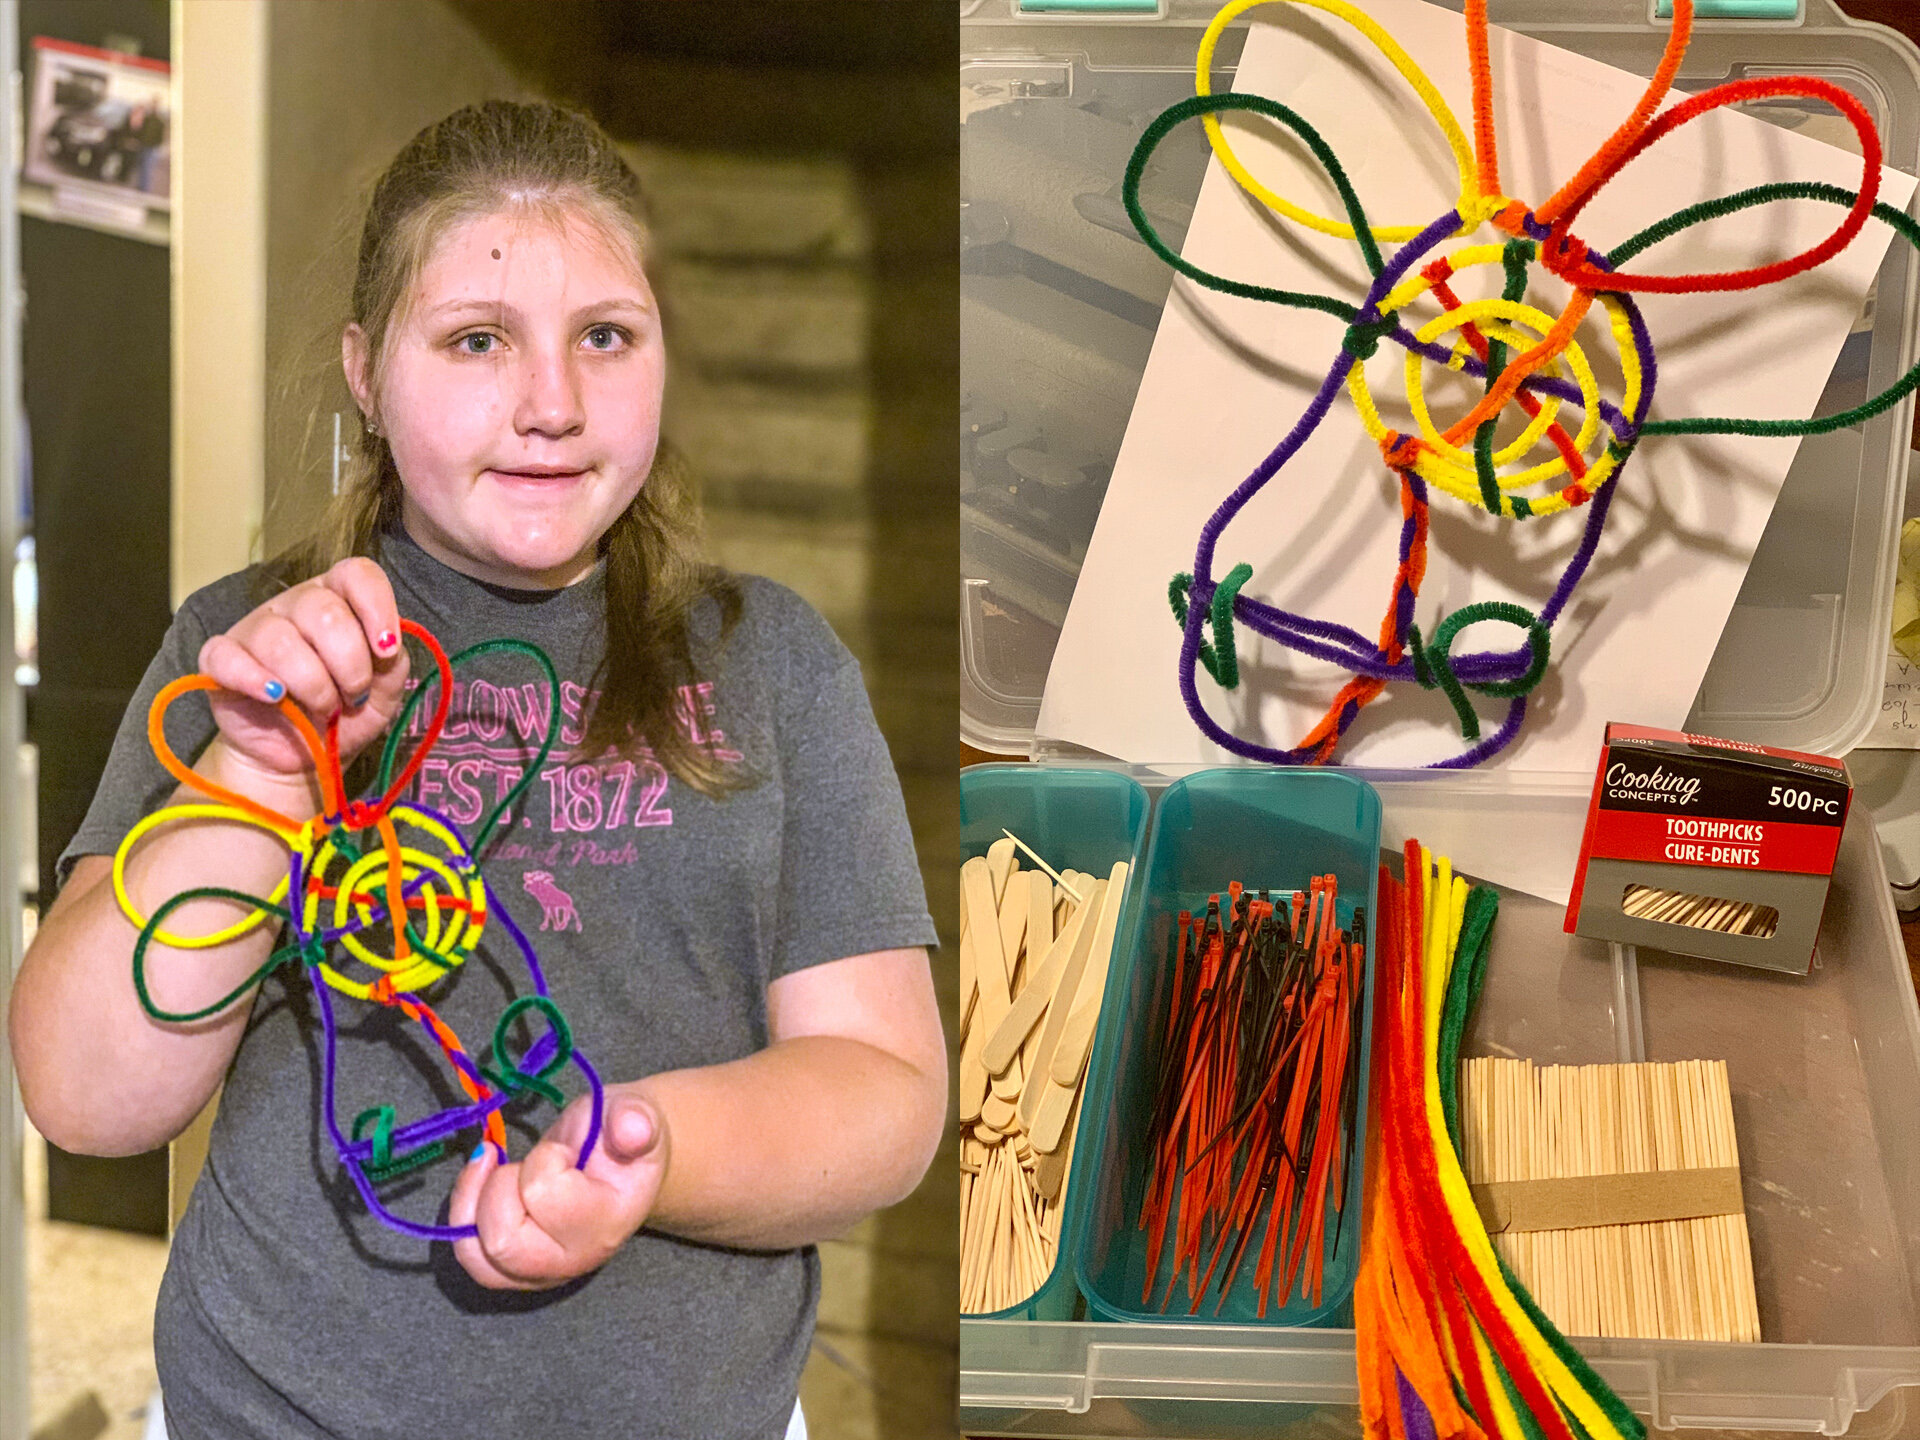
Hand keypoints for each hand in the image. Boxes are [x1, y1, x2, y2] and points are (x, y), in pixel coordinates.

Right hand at [196, 557, 409, 782]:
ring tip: (323, 708)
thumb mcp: (384, 691)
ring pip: (281, 640)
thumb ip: (393, 663)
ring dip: (313, 684)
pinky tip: (275, 696)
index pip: (357, 574)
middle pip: (324, 612)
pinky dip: (253, 679)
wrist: (304, 755)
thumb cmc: (345, 713)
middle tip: (353, 696)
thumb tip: (386, 646)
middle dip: (349, 665)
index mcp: (339, 600)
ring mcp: (254, 628)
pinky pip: (227, 657)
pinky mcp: (220, 660)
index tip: (386, 650)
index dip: (376, 607)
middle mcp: (295, 605)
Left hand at [447, 1087, 668, 1290]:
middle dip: (502, 1187)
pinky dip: (464, 1215)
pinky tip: (479, 1181)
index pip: (544, 1196)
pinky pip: (470, 1258)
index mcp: (607, 1222)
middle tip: (528, 1163)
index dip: (545, 1160)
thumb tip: (633, 1129)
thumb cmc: (620, 1134)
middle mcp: (575, 1260)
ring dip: (474, 1202)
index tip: (567, 1151)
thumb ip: (634, 1118)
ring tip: (492, 1166)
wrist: (620, 1161)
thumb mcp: (634, 1112)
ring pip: (477, 1255)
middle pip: (504, 1241)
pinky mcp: (515, 1273)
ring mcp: (543, 1273)